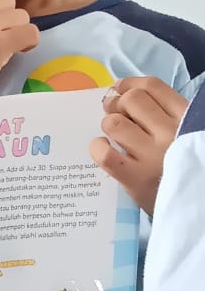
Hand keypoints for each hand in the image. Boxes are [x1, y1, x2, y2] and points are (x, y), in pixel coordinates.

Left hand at [89, 76, 187, 214]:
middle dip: (116, 103)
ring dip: (108, 125)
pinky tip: (102, 148)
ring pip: (114, 123)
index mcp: (186, 118)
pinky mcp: (135, 179)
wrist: (195, 207)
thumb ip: (165, 114)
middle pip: (131, 100)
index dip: (129, 84)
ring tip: (112, 135)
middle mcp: (170, 133)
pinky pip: (104, 154)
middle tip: (112, 112)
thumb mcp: (187, 134)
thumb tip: (122, 92)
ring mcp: (152, 156)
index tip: (118, 89)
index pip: (152, 87)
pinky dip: (97, 147)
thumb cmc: (184, 167)